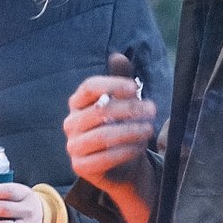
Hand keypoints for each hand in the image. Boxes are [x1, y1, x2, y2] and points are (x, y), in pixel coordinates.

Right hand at [63, 51, 155, 222]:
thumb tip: (117, 56)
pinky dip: (125, 151)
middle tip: (151, 110)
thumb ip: (121, 81)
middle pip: (97, 111)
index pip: (89, 88)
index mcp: (78, 103)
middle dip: (128, 109)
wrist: (123, 167)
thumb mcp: (125, 103)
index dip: (112, 85)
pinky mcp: (80, 167)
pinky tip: (139, 147)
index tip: (135, 88)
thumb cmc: (122, 129)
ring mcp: (73, 146)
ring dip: (129, 131)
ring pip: (101, 136)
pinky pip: (103, 158)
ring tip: (148, 129)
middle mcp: (71, 124)